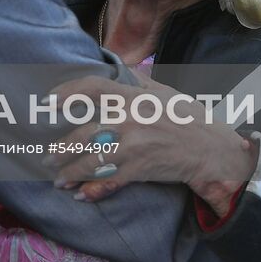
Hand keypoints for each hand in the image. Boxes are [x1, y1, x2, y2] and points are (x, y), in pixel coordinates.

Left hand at [47, 74, 256, 217]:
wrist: (213, 150)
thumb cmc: (187, 117)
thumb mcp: (163, 91)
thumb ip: (136, 80)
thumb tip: (113, 67)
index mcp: (133, 97)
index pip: (93, 89)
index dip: (68, 93)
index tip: (48, 102)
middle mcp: (129, 120)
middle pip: (84, 132)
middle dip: (61, 148)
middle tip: (47, 156)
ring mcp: (133, 146)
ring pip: (92, 160)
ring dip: (70, 172)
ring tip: (58, 178)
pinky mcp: (140, 169)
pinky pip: (110, 180)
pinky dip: (93, 189)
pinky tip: (81, 193)